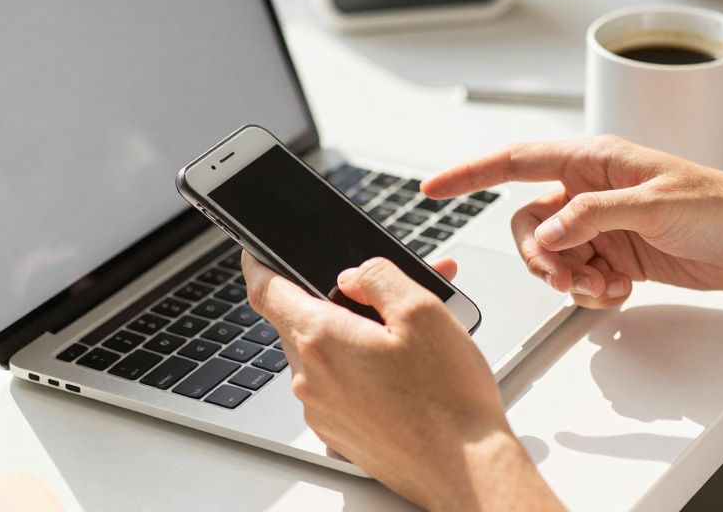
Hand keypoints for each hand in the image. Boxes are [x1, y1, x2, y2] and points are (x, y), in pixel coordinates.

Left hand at [243, 254, 561, 510]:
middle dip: (338, 298)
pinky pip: (339, 385)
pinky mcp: (340, 433)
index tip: (257, 252)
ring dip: (355, 334)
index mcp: (321, 340)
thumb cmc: (449, 400)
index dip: (258, 262)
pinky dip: (361, 367)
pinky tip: (403, 370)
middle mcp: (311, 379)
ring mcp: (323, 410)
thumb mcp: (422, 311)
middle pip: (302, 320)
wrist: (465, 472)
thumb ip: (378, 277)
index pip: (265, 290)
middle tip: (382, 292)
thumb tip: (354, 274)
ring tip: (408, 333)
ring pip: (325, 353)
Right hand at [424, 137, 722, 308]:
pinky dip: (590, 290)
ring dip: (567, 277)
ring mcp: (603, 224)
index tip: (434, 188)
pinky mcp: (617, 255)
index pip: (517, 160)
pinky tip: (618, 290)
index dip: (470, 173)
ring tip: (601, 286)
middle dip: (538, 255)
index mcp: (596, 159)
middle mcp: (592, 189)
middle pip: (529, 222)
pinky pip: (579, 275)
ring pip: (551, 254)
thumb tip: (547, 233)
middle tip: (563, 276)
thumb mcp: (653, 205)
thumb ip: (592, 216)